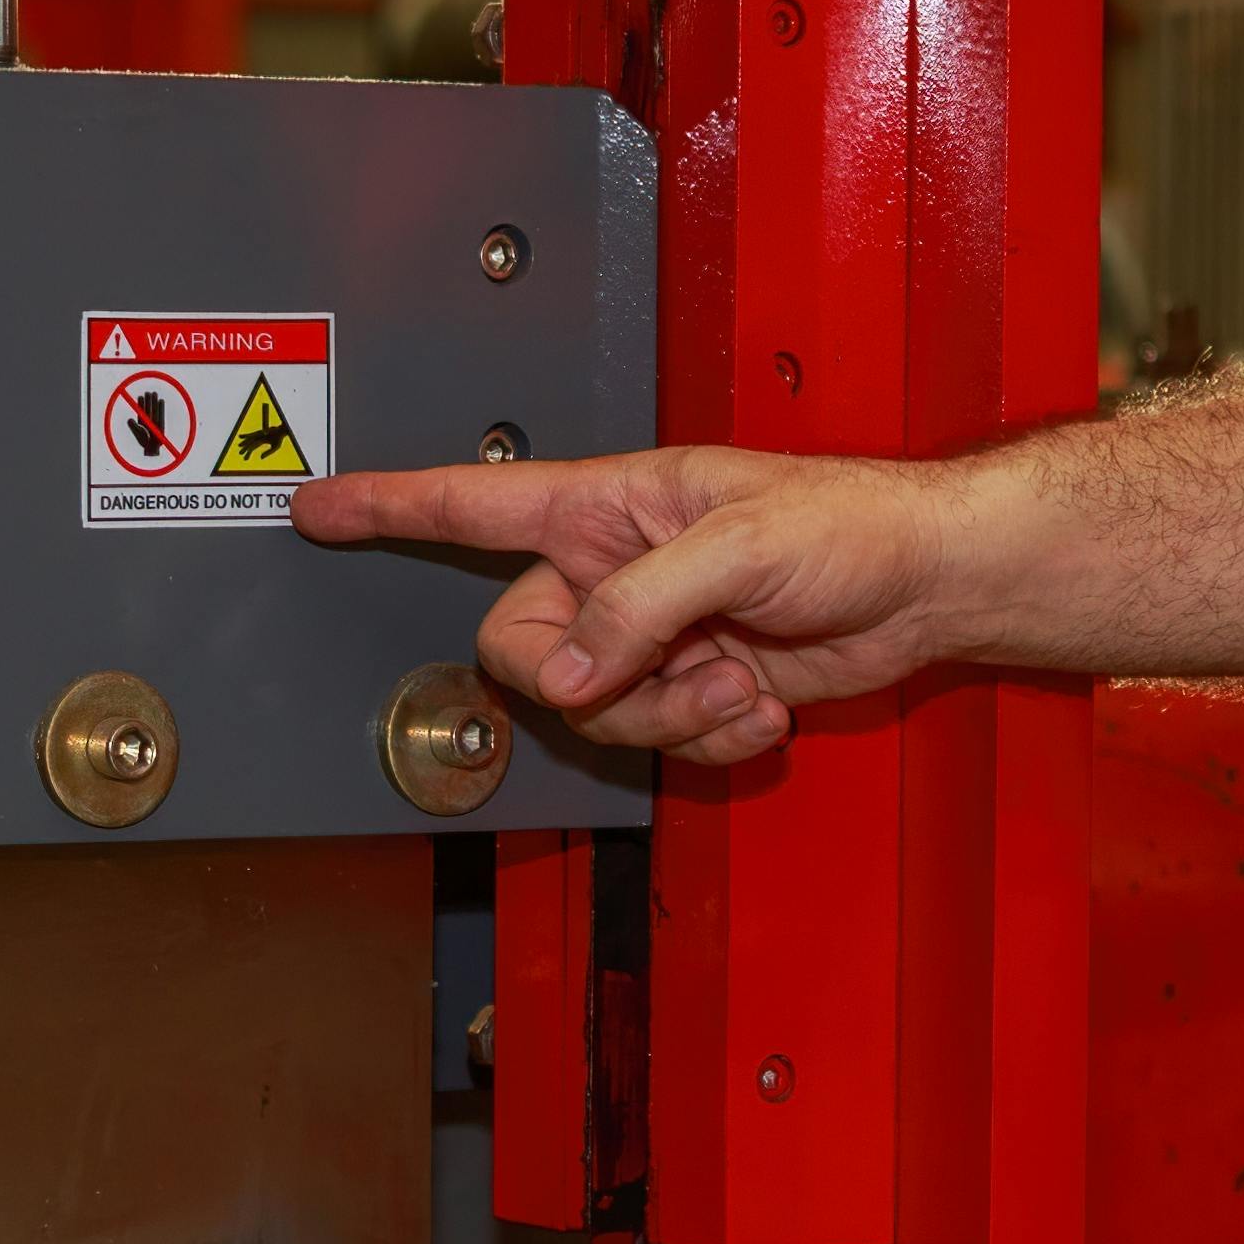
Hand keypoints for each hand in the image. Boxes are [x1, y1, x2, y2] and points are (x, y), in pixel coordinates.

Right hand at [292, 447, 972, 763]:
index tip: (315, 506)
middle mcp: (615, 569)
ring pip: (591, 710)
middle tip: (670, 665)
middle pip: (523, 648)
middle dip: (595, 679)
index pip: (472, 503)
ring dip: (668, 714)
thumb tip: (570, 671)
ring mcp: (651, 632)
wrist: (928, 583)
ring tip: (737, 679)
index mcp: (608, 505)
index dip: (388, 506)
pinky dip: (710, 735)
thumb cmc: (851, 524)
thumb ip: (639, 605)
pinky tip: (758, 699)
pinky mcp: (691, 683)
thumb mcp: (738, 546)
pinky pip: (654, 740)